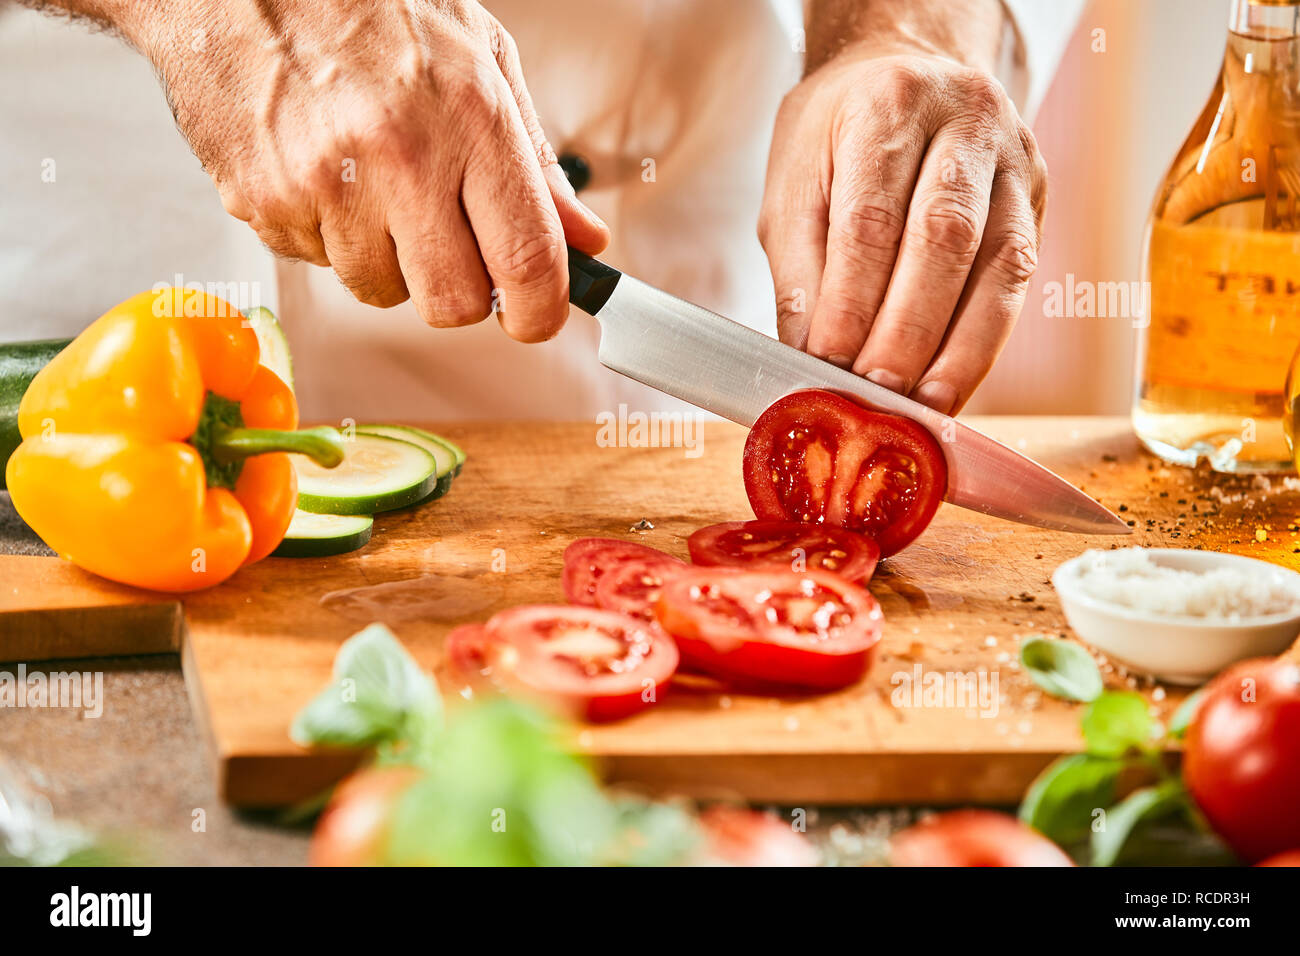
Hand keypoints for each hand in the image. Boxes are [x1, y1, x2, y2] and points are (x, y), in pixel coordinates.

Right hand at [136, 0, 608, 340]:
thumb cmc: (366, 2)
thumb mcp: (479, 55)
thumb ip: (533, 158)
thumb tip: (579, 238)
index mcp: (469, 115)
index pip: (527, 259)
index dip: (541, 309)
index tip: (538, 315)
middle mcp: (399, 154)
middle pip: (454, 302)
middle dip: (461, 292)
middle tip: (450, 246)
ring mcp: (324, 184)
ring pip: (381, 290)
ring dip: (387, 258)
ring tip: (371, 182)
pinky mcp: (263, 202)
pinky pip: (317, 264)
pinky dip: (327, 235)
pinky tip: (322, 173)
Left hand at [758, 51, 1046, 414]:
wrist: (907, 69)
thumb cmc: (840, 135)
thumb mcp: (795, 184)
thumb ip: (800, 271)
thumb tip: (807, 358)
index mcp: (890, 104)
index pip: (871, 218)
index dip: (850, 301)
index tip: (827, 363)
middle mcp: (966, 121)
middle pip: (943, 238)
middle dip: (908, 331)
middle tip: (877, 393)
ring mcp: (1014, 158)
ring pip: (1000, 264)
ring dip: (961, 349)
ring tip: (925, 405)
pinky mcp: (1036, 198)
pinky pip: (1019, 280)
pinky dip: (985, 341)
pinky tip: (954, 383)